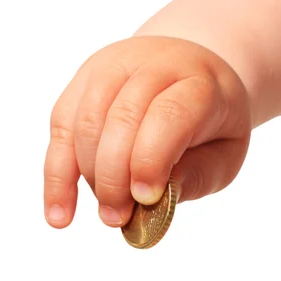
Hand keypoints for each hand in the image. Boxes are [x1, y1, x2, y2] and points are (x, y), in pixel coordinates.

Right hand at [43, 36, 251, 227]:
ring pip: (84, 121)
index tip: (144, 198)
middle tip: (117, 217)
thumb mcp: (225, 153)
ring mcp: (110, 68)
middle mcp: (151, 64)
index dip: (151, 159)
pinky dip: (56, 176)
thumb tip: (152, 201)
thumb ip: (196, 176)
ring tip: (105, 212)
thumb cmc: (208, 122)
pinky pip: (60, 128)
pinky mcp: (80, 83)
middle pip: (120, 118)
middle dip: (114, 177)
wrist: (189, 70)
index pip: (168, 113)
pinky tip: (59, 213)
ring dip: (88, 176)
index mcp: (197, 81)